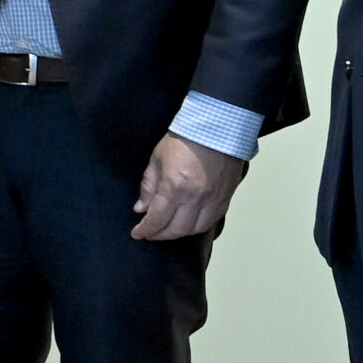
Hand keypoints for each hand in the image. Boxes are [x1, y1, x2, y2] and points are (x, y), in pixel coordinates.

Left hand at [131, 133, 246, 240]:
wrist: (217, 128)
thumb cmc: (184, 140)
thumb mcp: (157, 160)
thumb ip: (148, 187)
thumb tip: (141, 209)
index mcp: (175, 187)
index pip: (157, 219)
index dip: (145, 230)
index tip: (137, 233)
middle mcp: (195, 198)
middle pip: (176, 229)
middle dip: (160, 234)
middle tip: (150, 233)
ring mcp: (213, 199)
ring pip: (195, 229)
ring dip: (178, 233)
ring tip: (168, 229)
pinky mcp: (226, 198)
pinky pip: (211, 221)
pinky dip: (197, 226)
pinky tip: (187, 223)